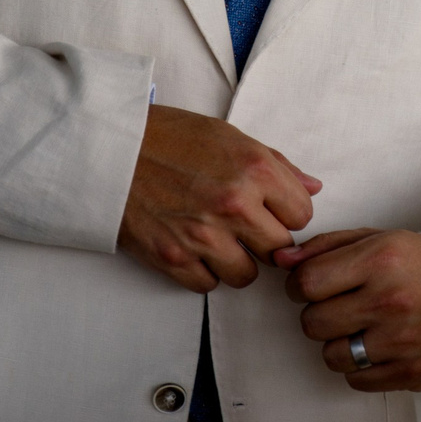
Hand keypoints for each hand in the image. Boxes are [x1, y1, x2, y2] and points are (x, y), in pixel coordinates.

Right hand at [118, 105, 321, 292]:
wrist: (108, 149)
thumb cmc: (167, 136)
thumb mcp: (228, 136)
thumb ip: (276, 165)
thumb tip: (312, 188)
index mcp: (254, 169)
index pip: (302, 215)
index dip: (287, 212)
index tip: (270, 208)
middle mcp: (234, 204)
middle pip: (278, 249)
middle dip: (265, 239)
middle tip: (244, 225)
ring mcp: (203, 235)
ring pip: (246, 275)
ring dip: (235, 260)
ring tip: (216, 236)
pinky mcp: (172, 258)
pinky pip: (208, 285)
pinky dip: (203, 271)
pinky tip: (192, 246)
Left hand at [278, 229, 420, 391]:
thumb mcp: (380, 239)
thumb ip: (326, 246)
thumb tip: (280, 259)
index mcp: (380, 260)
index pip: (307, 283)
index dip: (300, 286)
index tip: (312, 287)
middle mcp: (390, 301)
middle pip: (313, 323)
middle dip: (319, 316)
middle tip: (341, 308)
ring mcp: (401, 341)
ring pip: (331, 356)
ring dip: (338, 344)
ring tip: (361, 329)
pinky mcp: (410, 373)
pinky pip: (356, 380)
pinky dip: (360, 367)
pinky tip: (378, 347)